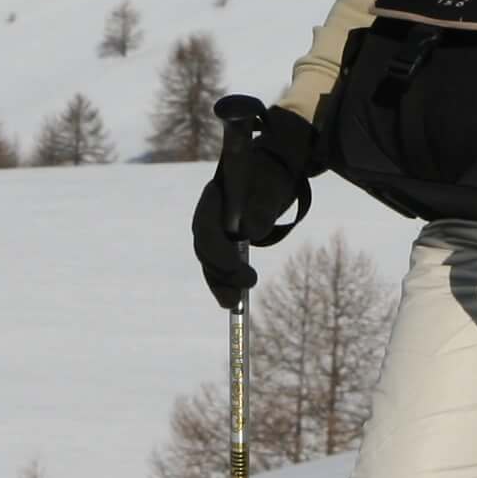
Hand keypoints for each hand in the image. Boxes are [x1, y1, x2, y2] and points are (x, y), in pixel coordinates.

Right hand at [190, 104, 317, 305]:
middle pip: (204, 249)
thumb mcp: (272, 186)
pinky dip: (224, 283)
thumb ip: (262, 206)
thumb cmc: (270, 175)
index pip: (207, 229)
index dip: (219, 253)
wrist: (270, 172)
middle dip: (220, 273)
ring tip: (234, 305)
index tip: (239, 269)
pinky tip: (233, 302)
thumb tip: (252, 232)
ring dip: (219, 284)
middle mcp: (207, 216)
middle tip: (244, 289)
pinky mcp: (222, 242)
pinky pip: (218, 265)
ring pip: (209, 261)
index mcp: (214, 198)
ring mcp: (213, 230)